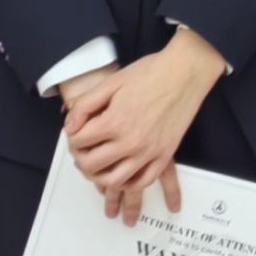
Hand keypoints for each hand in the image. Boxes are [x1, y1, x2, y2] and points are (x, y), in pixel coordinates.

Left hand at [63, 29, 227, 221]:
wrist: (186, 71)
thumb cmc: (149, 73)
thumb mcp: (111, 82)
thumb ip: (85, 105)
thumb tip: (69, 128)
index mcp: (114, 121)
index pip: (79, 142)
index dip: (72, 139)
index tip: (75, 134)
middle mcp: (130, 141)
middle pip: (92, 165)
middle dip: (80, 159)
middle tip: (82, 151)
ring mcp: (149, 152)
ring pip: (115, 181)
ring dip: (99, 177)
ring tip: (97, 167)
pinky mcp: (165, 155)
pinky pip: (143, 182)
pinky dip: (128, 184)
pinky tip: (122, 176)